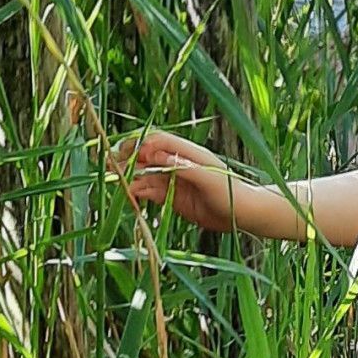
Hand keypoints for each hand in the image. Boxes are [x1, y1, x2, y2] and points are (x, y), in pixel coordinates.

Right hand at [109, 131, 238, 232]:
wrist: (245, 216)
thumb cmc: (232, 193)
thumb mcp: (210, 178)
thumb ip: (183, 166)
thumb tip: (156, 155)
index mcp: (188, 153)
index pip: (159, 141)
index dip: (141, 144)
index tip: (127, 153)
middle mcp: (178, 165)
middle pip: (147, 156)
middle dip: (129, 159)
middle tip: (111, 165)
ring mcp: (175, 181)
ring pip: (146, 175)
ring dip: (131, 177)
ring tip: (116, 183)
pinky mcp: (174, 198)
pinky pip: (151, 192)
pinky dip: (139, 193)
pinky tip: (130, 196)